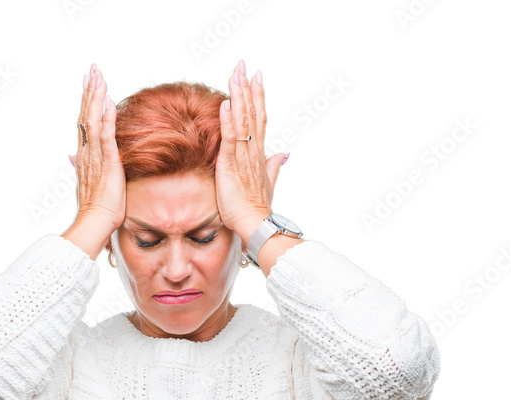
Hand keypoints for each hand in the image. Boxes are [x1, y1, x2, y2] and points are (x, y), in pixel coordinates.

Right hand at [69, 62, 125, 233]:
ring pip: (94, 121)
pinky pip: (106, 137)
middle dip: (90, 91)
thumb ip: (80, 165)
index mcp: (84, 155)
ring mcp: (95, 157)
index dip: (86, 101)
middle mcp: (86, 152)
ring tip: (99, 77)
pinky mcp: (107, 164)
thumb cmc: (96, 207)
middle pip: (86, 115)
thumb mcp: (88, 182)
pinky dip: (108, 119)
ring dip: (97, 98)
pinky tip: (109, 103)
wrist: (95, 222)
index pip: (84, 122)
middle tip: (93, 69)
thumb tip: (70, 155)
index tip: (88, 81)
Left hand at [215, 60, 286, 242]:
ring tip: (235, 75)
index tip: (256, 77)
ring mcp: (244, 157)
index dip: (258, 97)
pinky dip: (228, 121)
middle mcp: (254, 151)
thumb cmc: (257, 208)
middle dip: (247, 88)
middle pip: (252, 113)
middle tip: (244, 65)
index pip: (259, 119)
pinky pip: (231, 139)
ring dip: (239, 97)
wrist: (255, 225)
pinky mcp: (232, 166)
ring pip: (242, 121)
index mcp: (259, 153)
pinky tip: (226, 103)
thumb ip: (274, 166)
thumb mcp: (267, 182)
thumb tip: (284, 154)